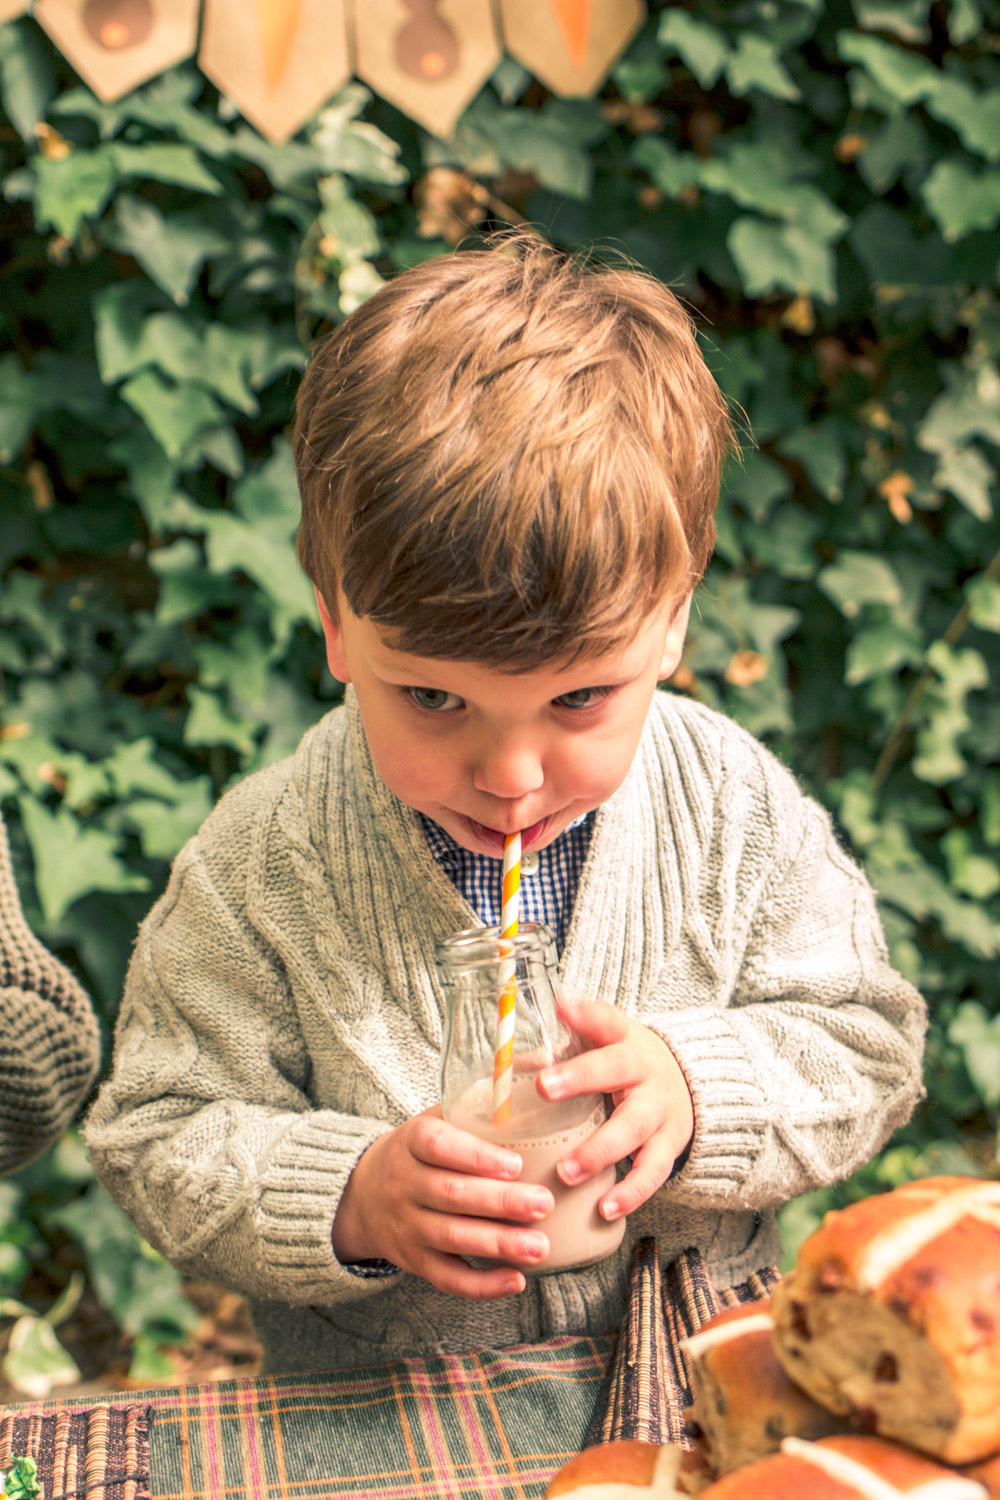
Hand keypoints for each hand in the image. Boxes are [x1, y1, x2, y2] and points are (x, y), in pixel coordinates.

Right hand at [331, 1106, 554, 1298]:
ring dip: (499, 1244)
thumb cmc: (421, 1149)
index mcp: (413, 1141)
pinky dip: (481, 1285)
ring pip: (452, 1238)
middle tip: (544, 1204)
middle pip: (452, 1195)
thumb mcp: (441, 1114)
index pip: (438, 1147)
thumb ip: (489, 1092)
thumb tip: (549, 1056)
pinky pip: (447, 1278)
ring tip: (540, 1247)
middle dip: (500, 1202)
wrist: (362, 1194)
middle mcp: (405, 1185)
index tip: (516, 1162)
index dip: (476, 1156)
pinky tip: (516, 1281)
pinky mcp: (414, 1261)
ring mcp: (408, 1226)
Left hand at [536, 1001, 693, 1221]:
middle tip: (544, 1087)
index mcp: (622, 1039)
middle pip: (616, 1069)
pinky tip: (606, 1208)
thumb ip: (559, 1052)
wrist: (687, 1085)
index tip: (561, 1007)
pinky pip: (652, 1171)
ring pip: (633, 1128)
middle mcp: (644, 1069)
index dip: (584, 1015)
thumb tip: (505, 1065)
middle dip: (580, 1078)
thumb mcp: (601, 1045)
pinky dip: (631, 1193)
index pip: (605, 1019)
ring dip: (599, 1151)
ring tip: (566, 1172)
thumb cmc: (624, 1064)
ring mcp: (660, 1109)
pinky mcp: (670, 1145)